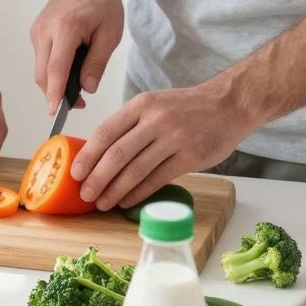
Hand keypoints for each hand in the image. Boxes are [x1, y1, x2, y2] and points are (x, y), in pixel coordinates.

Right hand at [30, 0, 123, 121]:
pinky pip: (41, 59)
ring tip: (78, 87)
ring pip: (40, 69)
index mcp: (65, 28)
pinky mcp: (36, 32)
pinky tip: (70, 69)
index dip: (54, 93)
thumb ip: (97, 63)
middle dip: (56, 94)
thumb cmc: (102, 2)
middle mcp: (45, 30)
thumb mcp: (110, 34)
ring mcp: (37, 31)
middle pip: (43, 73)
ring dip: (55, 83)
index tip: (54, 112)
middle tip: (79, 104)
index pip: (56, 68)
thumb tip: (87, 89)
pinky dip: (53, 70)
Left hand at [71, 82, 244, 208]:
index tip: (75, 172)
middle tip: (85, 194)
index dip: (88, 155)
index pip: (106, 132)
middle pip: (117, 154)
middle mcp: (155, 120)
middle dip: (97, 178)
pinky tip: (126, 201)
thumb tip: (100, 153)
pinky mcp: (189, 157)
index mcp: (142, 105)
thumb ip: (131, 124)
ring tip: (102, 202)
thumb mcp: (155, 104)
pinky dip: (138, 193)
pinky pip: (157, 179)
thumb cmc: (188, 107)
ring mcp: (173, 139)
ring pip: (135, 170)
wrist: (229, 104)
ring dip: (115, 190)